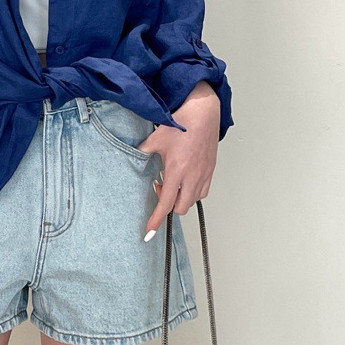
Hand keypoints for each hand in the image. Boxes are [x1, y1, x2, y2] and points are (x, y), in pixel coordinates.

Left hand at [138, 83, 220, 238]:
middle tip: (159, 188)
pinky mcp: (210, 170)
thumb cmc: (182, 123)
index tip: (149, 232)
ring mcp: (204, 174)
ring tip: (172, 182)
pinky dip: (192, 192)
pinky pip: (203, 191)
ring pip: (193, 201)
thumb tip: (133, 158)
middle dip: (168, 206)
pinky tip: (185, 180)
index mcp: (177, 171)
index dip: (156, 220)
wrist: (203, 112)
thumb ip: (142, 153)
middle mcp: (192, 176)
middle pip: (180, 208)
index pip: (165, 204)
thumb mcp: (155, 140)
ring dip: (181, 199)